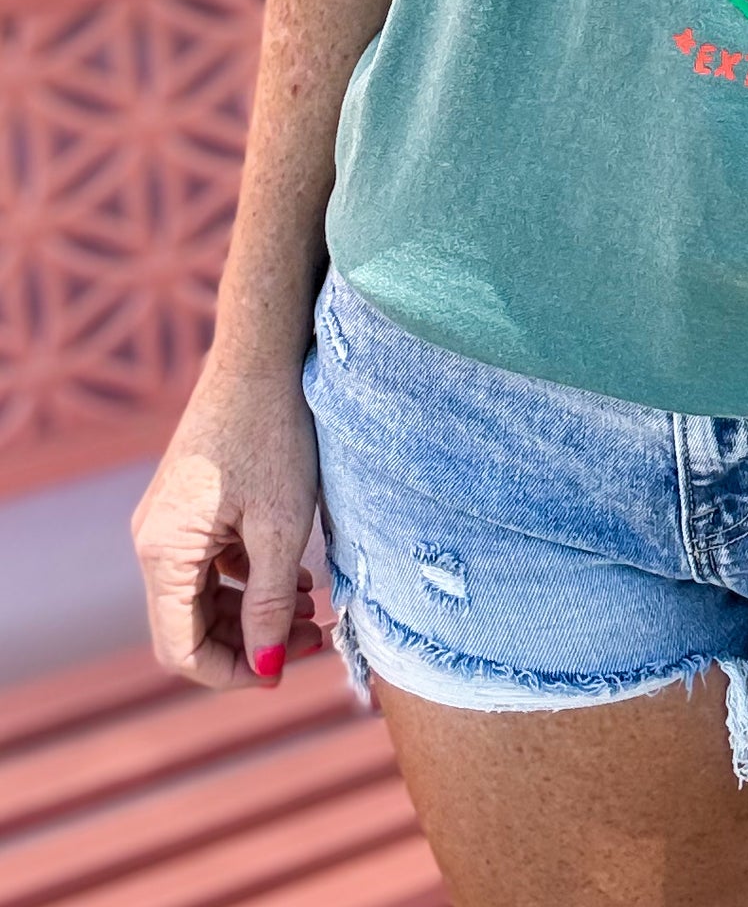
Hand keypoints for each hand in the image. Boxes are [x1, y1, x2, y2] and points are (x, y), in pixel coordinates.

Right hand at [132, 362, 327, 688]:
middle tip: (315, 638)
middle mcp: (152, 541)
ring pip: (201, 596)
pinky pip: (208, 562)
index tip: (288, 669)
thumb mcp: (281, 526)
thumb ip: (270, 603)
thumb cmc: (274, 435)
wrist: (261, 354)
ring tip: (313, 606)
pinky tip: (297, 574)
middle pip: (189, 626)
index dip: (233, 672)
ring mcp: (166, 521)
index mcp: (164, 553)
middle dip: (249, 642)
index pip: (181, 650)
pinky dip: (247, 577)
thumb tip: (268, 667)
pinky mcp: (187, 503)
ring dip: (251, 611)